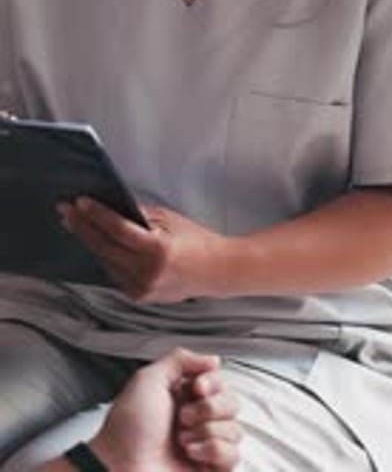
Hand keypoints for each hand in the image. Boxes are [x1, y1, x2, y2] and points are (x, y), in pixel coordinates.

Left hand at [58, 199, 228, 302]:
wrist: (216, 271)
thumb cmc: (196, 240)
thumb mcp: (169, 220)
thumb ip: (139, 215)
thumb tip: (112, 207)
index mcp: (157, 251)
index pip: (117, 230)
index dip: (96, 215)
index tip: (79, 202)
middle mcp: (146, 274)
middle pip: (104, 247)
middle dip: (83, 227)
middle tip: (66, 210)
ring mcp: (141, 289)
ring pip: (105, 262)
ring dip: (90, 242)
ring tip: (75, 223)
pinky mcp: (139, 297)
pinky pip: (114, 274)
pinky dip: (105, 257)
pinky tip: (96, 243)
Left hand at [90, 347, 239, 471]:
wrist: (120, 467)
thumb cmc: (127, 429)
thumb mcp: (148, 379)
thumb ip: (180, 359)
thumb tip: (213, 360)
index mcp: (184, 397)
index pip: (219, 381)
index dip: (212, 383)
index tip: (197, 388)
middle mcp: (197, 420)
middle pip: (232, 403)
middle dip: (209, 408)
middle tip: (183, 417)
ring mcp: (204, 446)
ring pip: (235, 430)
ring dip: (207, 431)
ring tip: (182, 440)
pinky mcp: (209, 470)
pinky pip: (232, 456)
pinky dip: (213, 451)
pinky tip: (191, 453)